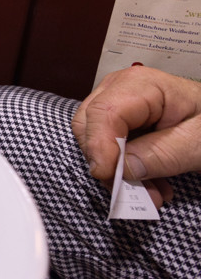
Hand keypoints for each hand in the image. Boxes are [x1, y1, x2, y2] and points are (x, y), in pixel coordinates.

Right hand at [71, 65, 200, 207]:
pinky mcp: (116, 120)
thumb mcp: (197, 141)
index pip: (104, 113)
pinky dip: (122, 170)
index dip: (99, 145)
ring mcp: (114, 104)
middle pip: (89, 126)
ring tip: (153, 193)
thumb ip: (162, 154)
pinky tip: (149, 183)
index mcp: (139, 85)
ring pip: (93, 140)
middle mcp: (118, 89)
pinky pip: (104, 147)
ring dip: (117, 171)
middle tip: (139, 193)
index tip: (107, 176)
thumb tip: (123, 168)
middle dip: (107, 162)